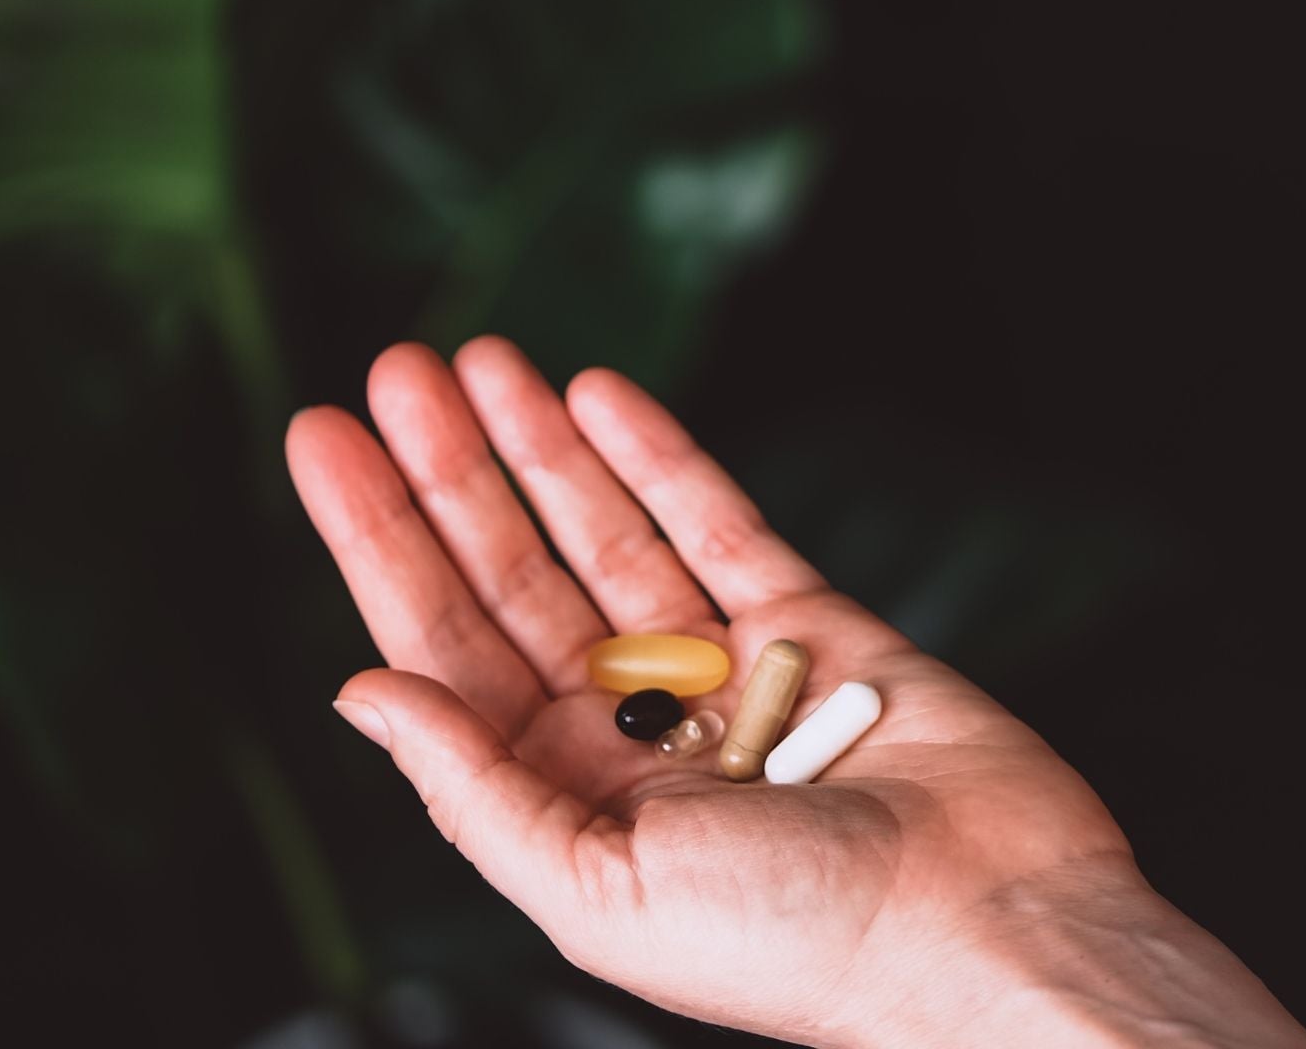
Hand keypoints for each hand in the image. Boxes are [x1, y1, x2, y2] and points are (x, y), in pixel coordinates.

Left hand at [286, 339, 1305, 1047]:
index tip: (324, 443)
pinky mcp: (813, 627)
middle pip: (514, 575)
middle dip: (451, 473)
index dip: (379, 543)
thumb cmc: (792, 944)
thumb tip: (365, 693)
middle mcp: (630, 731)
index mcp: (566, 799)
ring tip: (480, 361)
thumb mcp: (594, 889)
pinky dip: (659, 459)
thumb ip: (476, 792)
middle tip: (394, 371)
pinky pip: (718, 526)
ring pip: (608, 535)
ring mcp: (721, 673)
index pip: (445, 647)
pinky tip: (600, 397)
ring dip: (541, 449)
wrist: (980, 925)